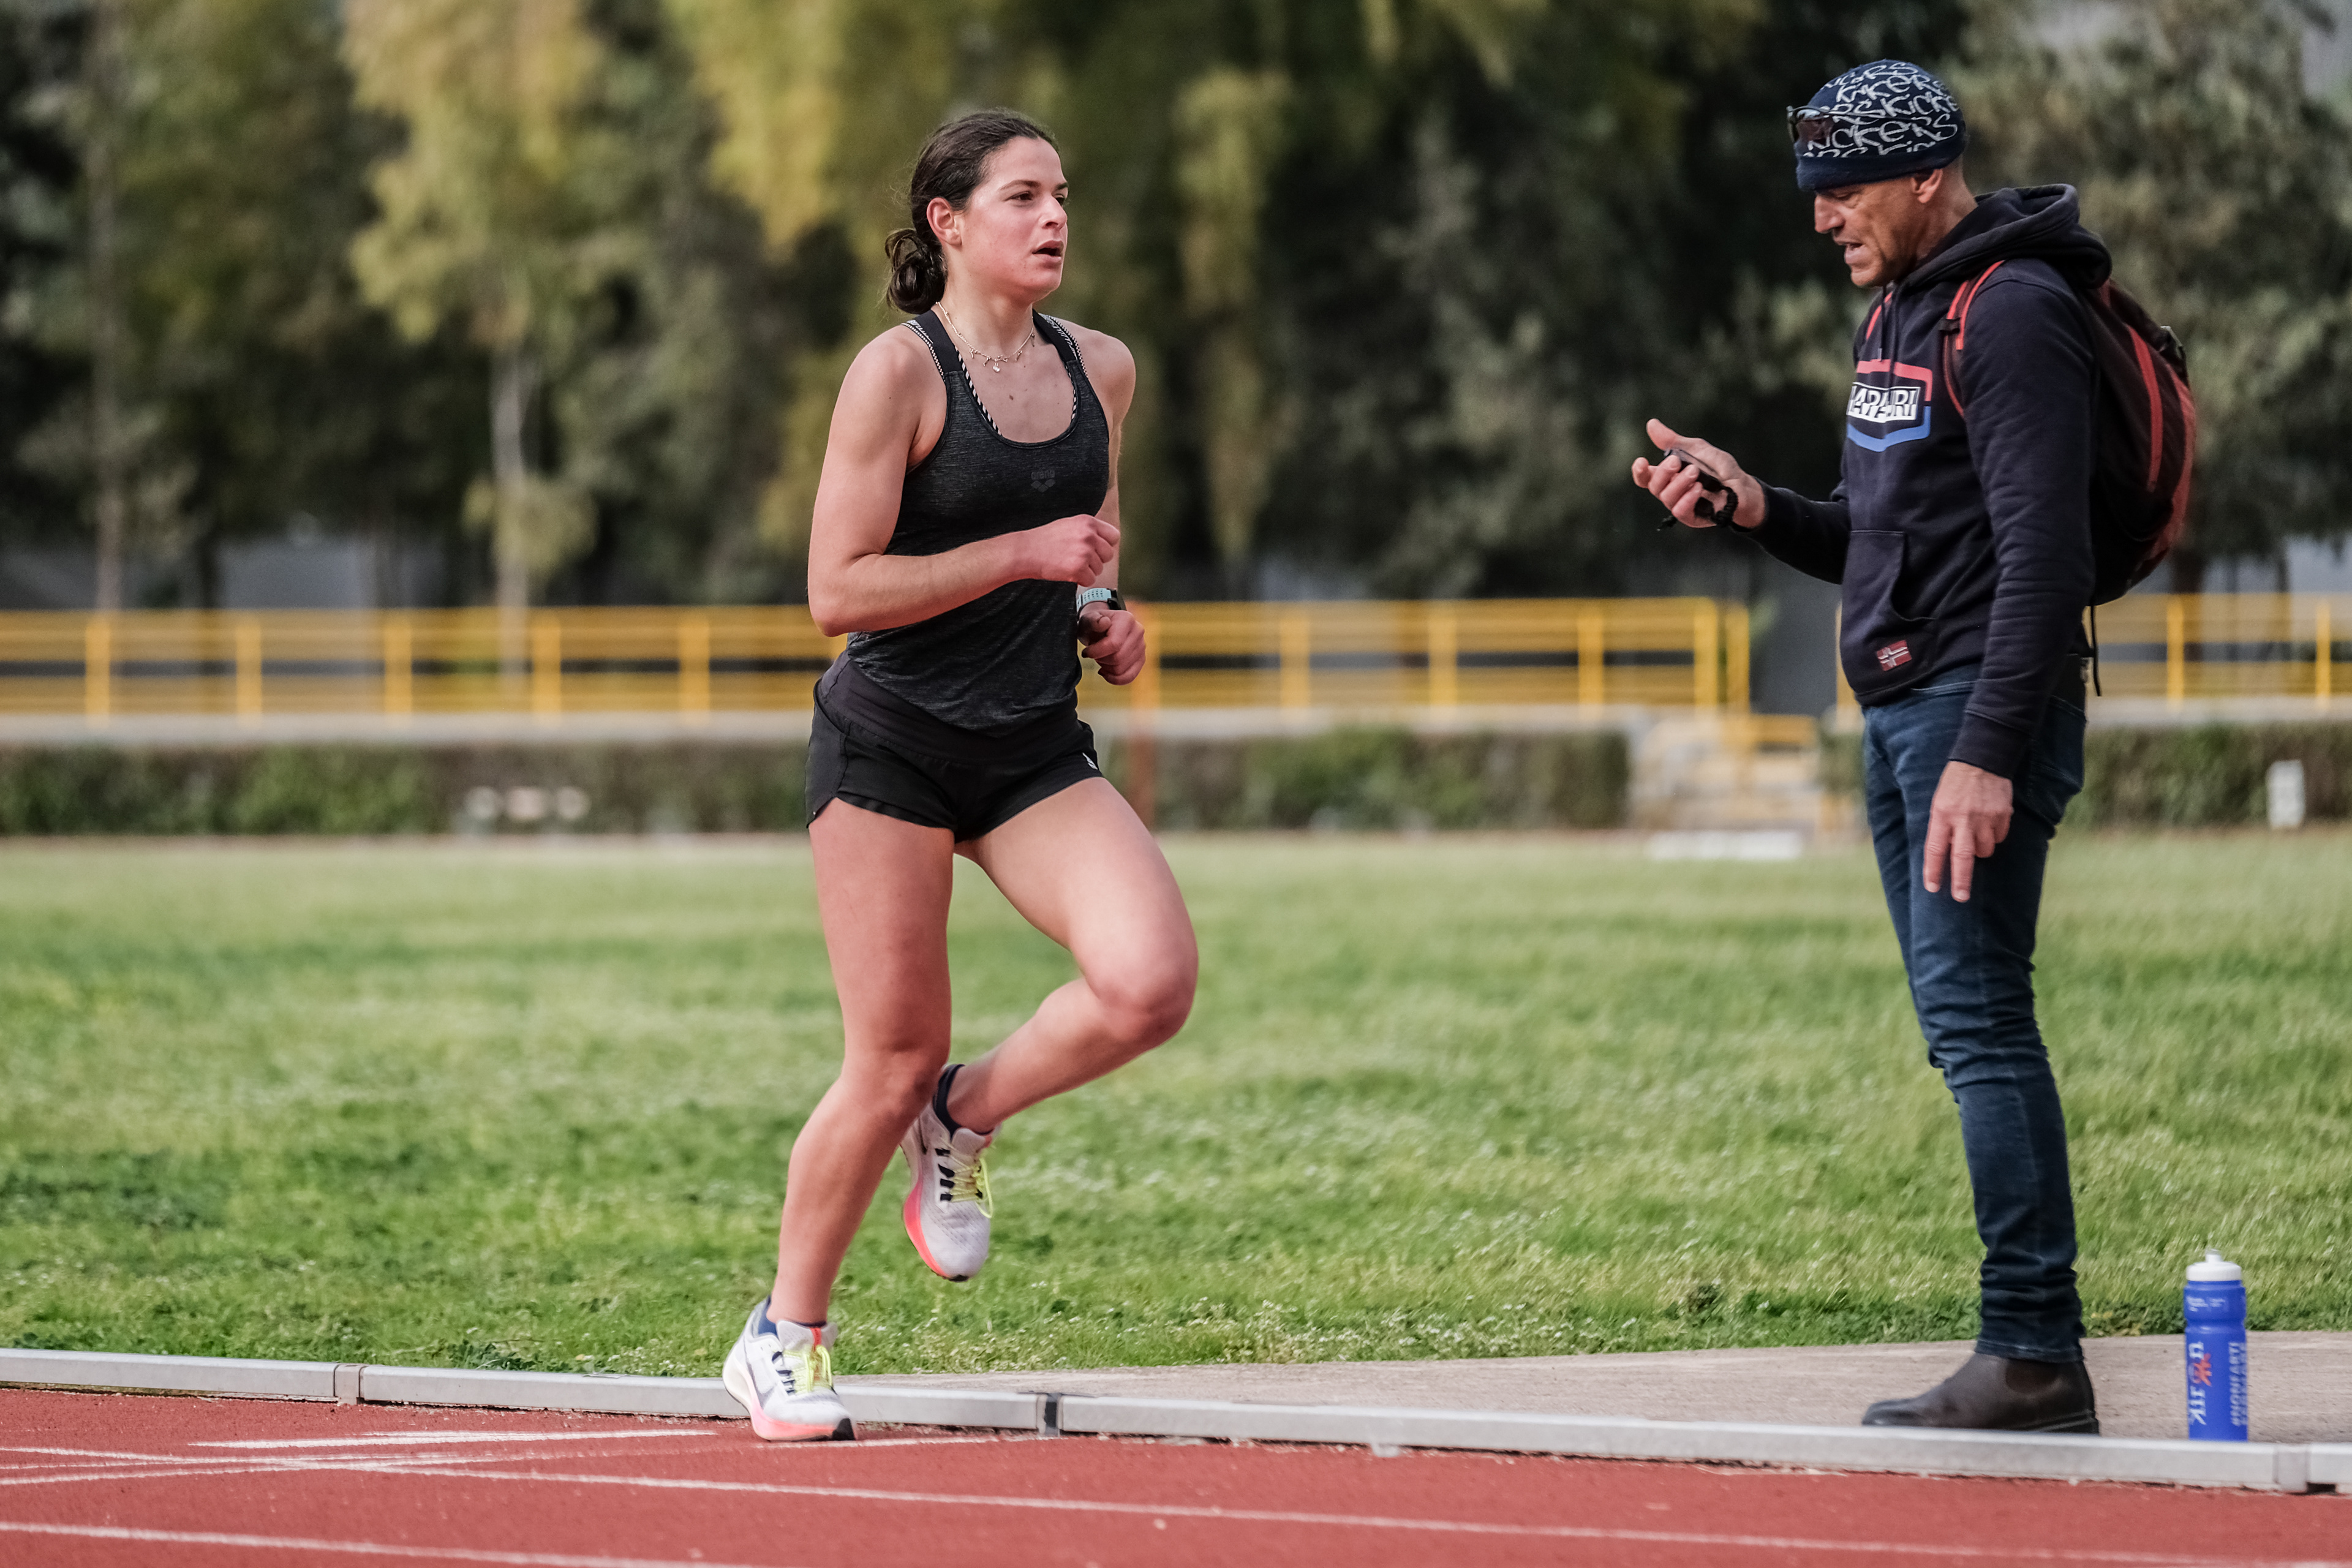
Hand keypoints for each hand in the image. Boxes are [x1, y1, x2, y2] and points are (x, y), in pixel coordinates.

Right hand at [1025, 514, 1119, 584]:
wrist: (1026, 551)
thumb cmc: (1045, 540)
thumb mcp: (1069, 525)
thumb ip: (1089, 530)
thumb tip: (1108, 540)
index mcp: (1088, 522)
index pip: (1114, 536)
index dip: (1105, 545)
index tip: (1095, 549)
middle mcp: (1089, 535)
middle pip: (1108, 554)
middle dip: (1097, 560)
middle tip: (1079, 559)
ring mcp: (1084, 552)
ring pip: (1099, 568)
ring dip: (1087, 570)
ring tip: (1069, 563)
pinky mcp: (1078, 568)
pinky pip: (1090, 580)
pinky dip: (1080, 580)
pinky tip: (1068, 573)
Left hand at [1079, 606, 1144, 683]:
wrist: (1101, 628)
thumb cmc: (1093, 625)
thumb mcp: (1087, 620)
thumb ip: (1092, 620)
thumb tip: (1104, 622)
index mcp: (1126, 619)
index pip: (1114, 644)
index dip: (1096, 652)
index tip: (1086, 652)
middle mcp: (1138, 631)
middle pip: (1117, 659)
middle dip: (1100, 660)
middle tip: (1094, 654)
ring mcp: (1142, 646)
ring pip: (1121, 670)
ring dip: (1106, 668)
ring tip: (1101, 658)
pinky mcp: (1141, 659)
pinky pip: (1129, 677)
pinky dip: (1115, 679)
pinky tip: (1105, 672)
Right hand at [1630, 419, 1764, 529]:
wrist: (1742, 486)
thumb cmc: (1719, 468)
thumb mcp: (1696, 449)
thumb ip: (1673, 440)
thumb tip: (1651, 424)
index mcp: (1668, 475)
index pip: (1645, 477)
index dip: (1639, 472)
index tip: (1641, 461)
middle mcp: (1671, 491)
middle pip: (1654, 486)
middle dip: (1663, 472)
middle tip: (1677, 461)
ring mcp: (1680, 505)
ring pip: (1666, 498)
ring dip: (1679, 483)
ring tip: (1695, 473)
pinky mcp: (1691, 517)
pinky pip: (1679, 511)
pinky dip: (1686, 499)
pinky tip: (1698, 489)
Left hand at [1922, 761, 2012, 902]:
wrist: (1982, 759)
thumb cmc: (1955, 783)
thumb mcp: (1938, 802)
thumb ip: (1942, 826)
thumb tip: (1945, 853)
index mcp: (1942, 814)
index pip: (1935, 849)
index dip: (1933, 870)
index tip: (1932, 887)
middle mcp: (1963, 818)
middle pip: (1963, 858)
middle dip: (1961, 881)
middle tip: (1961, 897)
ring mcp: (1985, 817)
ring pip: (1984, 849)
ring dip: (1979, 850)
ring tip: (1975, 835)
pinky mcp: (2003, 815)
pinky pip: (1999, 837)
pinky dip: (1993, 837)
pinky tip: (1989, 824)